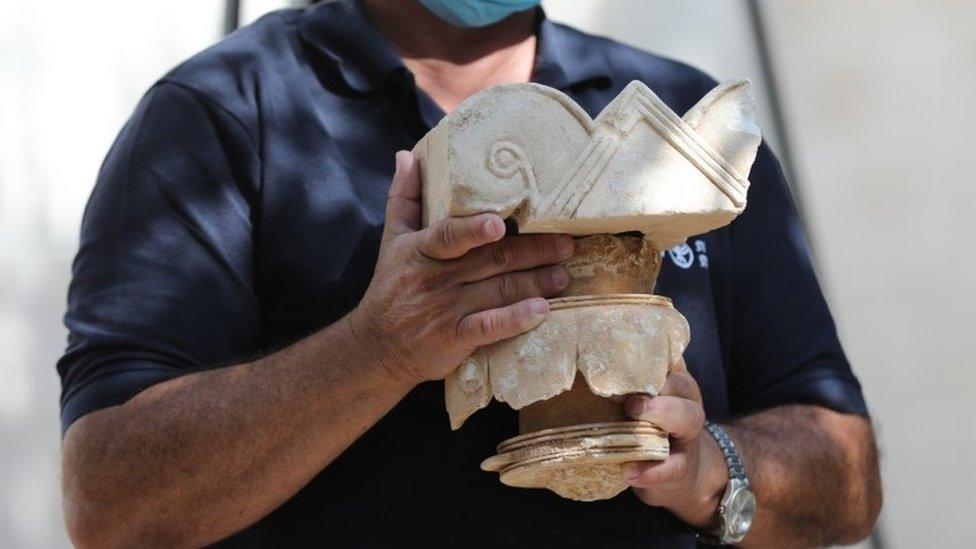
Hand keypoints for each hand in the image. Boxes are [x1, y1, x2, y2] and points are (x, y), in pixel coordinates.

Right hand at [351, 150, 573, 386]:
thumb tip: (407, 155)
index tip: (501, 224)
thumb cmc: (391, 288)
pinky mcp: (455, 339)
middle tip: (566, 245)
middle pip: (490, 261)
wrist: (377, 348)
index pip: (447, 236)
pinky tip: (542, 311)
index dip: (473, 230)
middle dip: (532, 252)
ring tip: (563, 274)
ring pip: (498, 291)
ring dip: (536, 282)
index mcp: (420, 250)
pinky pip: (490, 328)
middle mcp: (434, 279)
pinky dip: (516, 319)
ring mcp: (445, 311)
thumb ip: (404, 197)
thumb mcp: (391, 241)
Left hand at [621, 359, 728, 529]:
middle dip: (654, 383)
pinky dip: (651, 470)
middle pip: (679, 383)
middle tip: (626, 387)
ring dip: (660, 413)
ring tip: (632, 415)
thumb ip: (621, 382)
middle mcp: (686, 400)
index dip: (645, 356)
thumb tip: (579, 359)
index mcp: (673, 380)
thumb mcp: (642, 399)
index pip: (666, 358)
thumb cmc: (649, 424)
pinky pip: (673, 466)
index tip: (615, 354)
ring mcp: (688, 433)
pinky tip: (629, 471)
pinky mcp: (683, 466)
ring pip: (687, 417)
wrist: (680, 471)